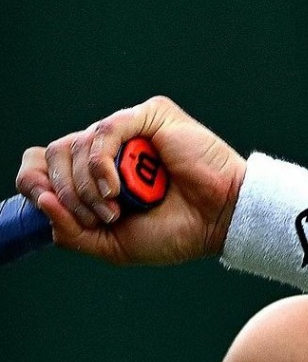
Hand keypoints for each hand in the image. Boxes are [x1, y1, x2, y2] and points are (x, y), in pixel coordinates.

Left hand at [15, 96, 245, 264]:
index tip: (47, 204)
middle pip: (55, 154)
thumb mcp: (113, 245)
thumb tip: (41, 200)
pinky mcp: (149, 116)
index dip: (33, 179)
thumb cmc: (178, 232)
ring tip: (116, 208)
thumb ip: (71, 231)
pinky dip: (101, 163)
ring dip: (87, 186)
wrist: (221, 221)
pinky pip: (104, 130)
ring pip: (76, 145)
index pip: (43, 161)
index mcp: (98, 172)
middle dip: (68, 193)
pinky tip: (117, 186)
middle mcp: (109, 147)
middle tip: (100, 217)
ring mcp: (129, 130)